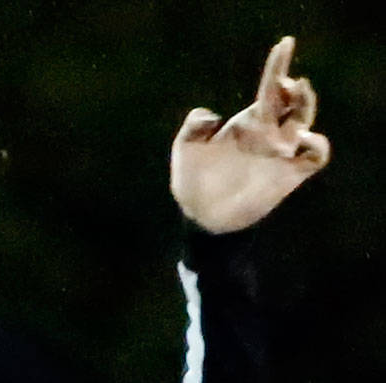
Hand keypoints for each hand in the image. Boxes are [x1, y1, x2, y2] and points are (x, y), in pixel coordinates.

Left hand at [171, 36, 329, 233]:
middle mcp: (269, 134)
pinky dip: (316, 146)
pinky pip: (315, 156)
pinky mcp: (289, 175)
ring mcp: (281, 153)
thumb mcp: (185, 147)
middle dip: (294, 88)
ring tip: (295, 98)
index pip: (270, 88)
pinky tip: (301, 141)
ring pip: (306, 121)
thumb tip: (213, 116)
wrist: (202, 216)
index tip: (284, 45)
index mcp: (249, 122)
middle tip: (286, 83)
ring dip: (306, 106)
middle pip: (294, 101)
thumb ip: (193, 126)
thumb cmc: (193, 180)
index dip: (278, 65)